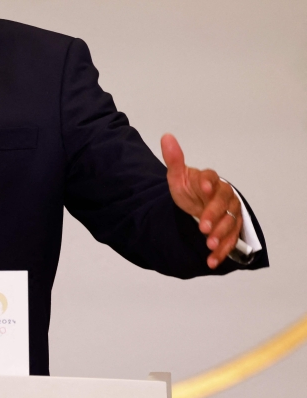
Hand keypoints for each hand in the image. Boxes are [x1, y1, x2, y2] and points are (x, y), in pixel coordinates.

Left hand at [161, 133, 242, 268]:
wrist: (197, 206)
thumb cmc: (189, 190)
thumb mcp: (178, 178)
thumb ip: (174, 160)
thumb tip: (166, 137)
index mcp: (209, 180)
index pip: (211, 178)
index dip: (207, 182)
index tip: (201, 188)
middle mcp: (223, 195)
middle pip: (222, 204)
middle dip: (213, 216)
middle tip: (202, 227)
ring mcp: (230, 213)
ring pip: (230, 223)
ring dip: (221, 235)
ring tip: (209, 244)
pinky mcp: (231, 229)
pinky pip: (231, 240)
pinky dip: (222, 251)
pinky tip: (211, 260)